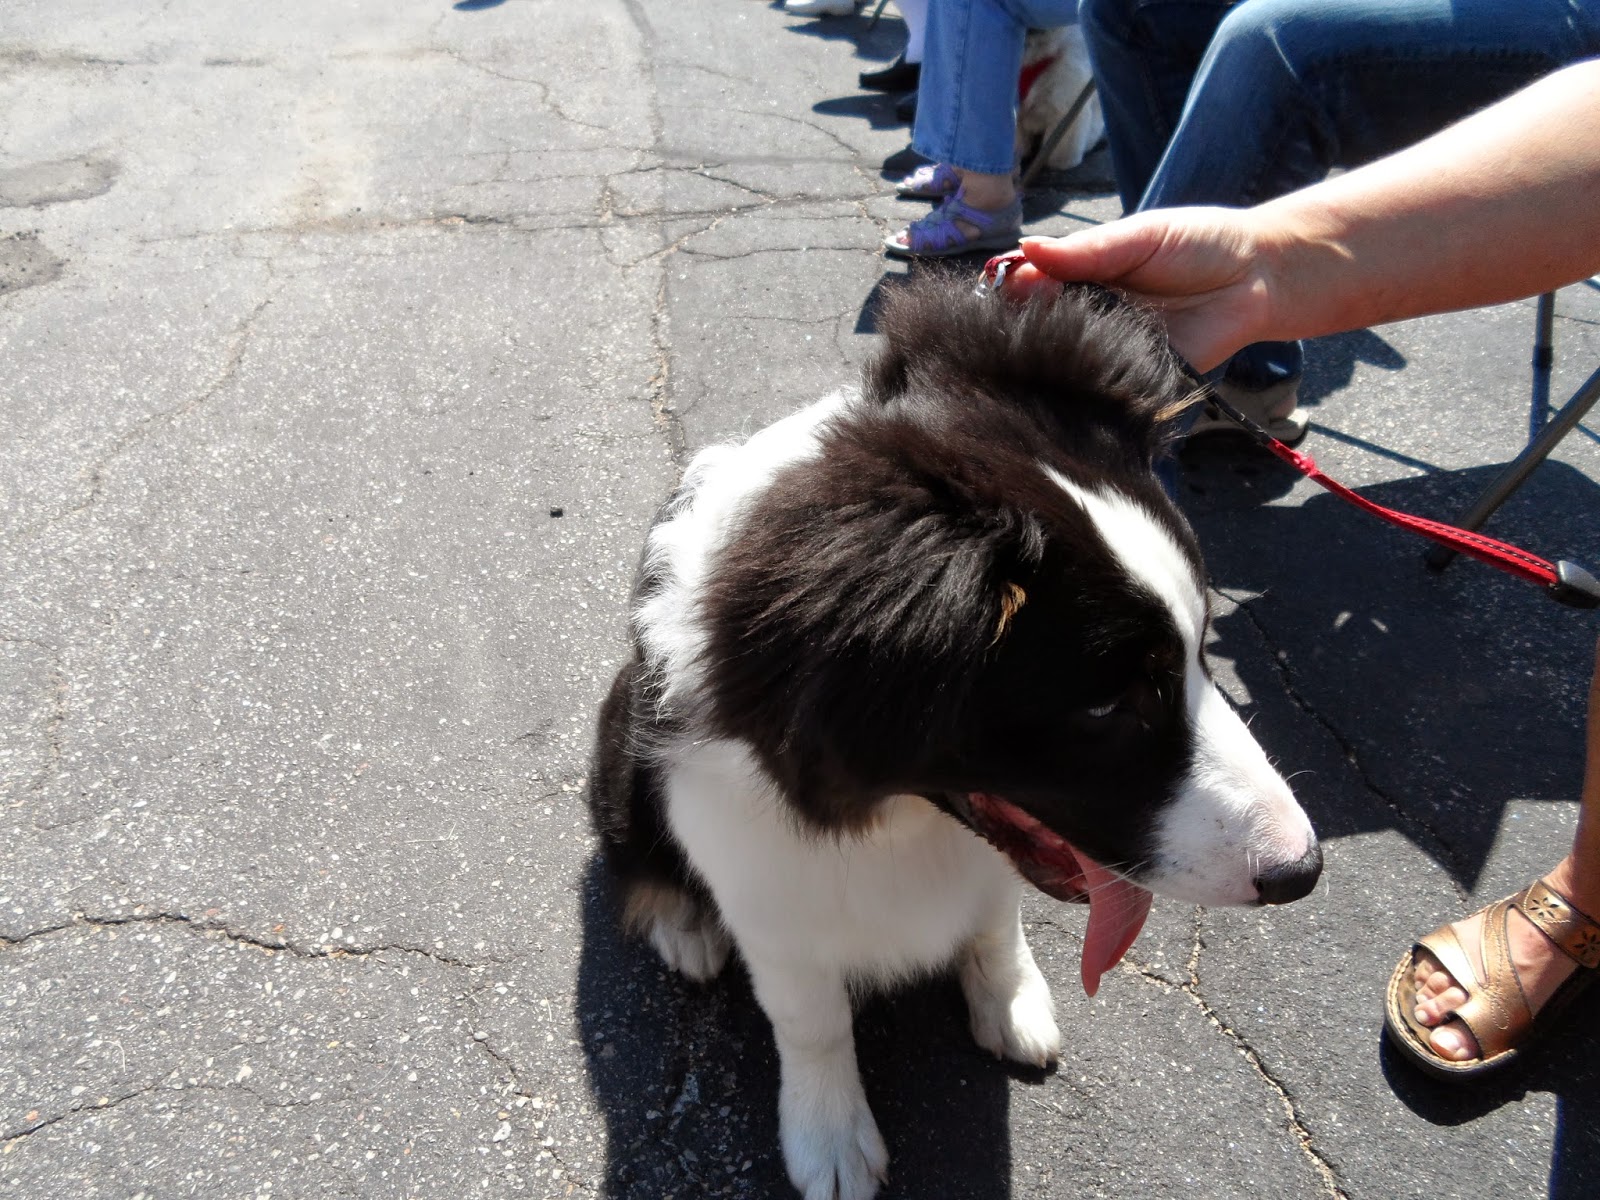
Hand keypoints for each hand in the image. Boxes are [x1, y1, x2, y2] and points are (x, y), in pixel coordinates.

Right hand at [1004, 208, 1279, 372]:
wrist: (1258, 279)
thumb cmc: (1200, 245)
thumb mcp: (1139, 238)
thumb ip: (1086, 250)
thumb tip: (1024, 249)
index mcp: (1080, 274)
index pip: (1030, 283)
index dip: (1013, 286)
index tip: (1006, 286)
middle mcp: (1085, 315)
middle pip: (1035, 326)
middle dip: (1024, 323)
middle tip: (1024, 318)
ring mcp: (1105, 350)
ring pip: (1061, 361)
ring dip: (1051, 356)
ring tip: (1049, 346)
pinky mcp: (1131, 380)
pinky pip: (1100, 387)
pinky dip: (1088, 383)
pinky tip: (1078, 375)